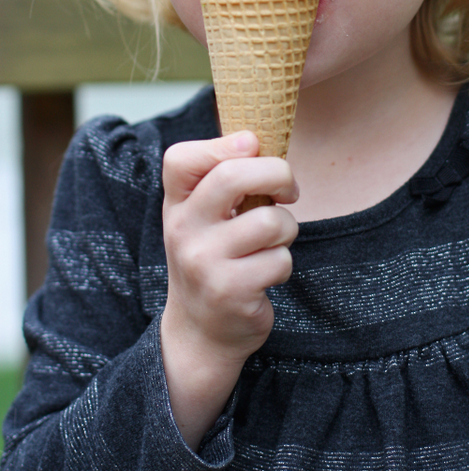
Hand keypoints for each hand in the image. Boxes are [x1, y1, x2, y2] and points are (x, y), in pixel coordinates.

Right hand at [160, 131, 298, 448]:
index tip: (252, 148)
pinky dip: (283, 263)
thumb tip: (256, 139)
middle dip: (278, 174)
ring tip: (273, 241)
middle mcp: (183, 230)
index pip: (181, 159)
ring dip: (286, 228)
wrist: (200, 331)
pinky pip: (279, 260)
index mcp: (177, 204)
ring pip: (269, 222)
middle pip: (232, 178)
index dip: (223, 144)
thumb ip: (223, 177)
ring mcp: (204, 263)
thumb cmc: (213, 256)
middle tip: (288, 190)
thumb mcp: (205, 215)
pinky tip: (264, 275)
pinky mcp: (230, 292)